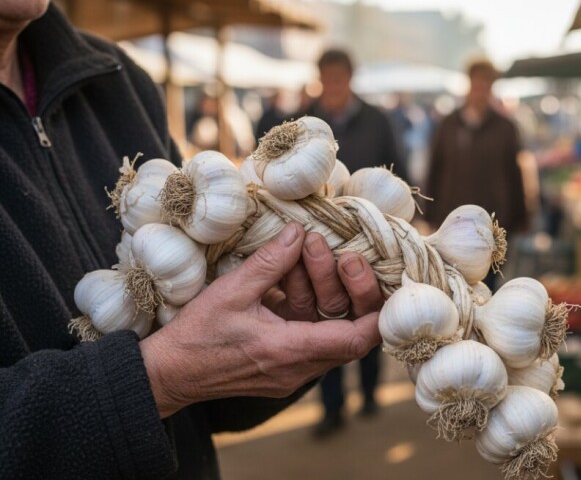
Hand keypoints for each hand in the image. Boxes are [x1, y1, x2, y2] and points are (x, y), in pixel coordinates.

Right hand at [139, 223, 383, 417]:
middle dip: (351, 289)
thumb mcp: (232, 291)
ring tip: (305, 251)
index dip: (378, 313)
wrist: (167, 374)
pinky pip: (310, 335)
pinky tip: (292, 276)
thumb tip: (300, 232)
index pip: (355, 340)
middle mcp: (298, 368)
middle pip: (349, 332)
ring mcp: (292, 371)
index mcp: (289, 351)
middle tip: (342, 255)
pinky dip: (308, 306)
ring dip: (324, 291)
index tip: (387, 282)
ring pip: (329, 329)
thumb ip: (271, 262)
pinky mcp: (284, 367)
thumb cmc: (196, 336)